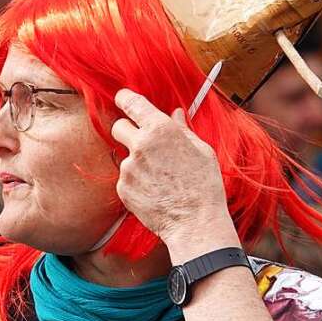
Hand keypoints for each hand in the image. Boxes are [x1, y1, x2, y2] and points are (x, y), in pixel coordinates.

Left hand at [110, 89, 232, 246]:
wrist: (194, 221)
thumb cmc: (204, 186)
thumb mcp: (201, 150)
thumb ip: (182, 129)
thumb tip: (175, 114)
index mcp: (160, 130)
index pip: (131, 103)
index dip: (125, 98)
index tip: (122, 99)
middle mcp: (139, 146)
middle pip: (117, 127)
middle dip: (127, 131)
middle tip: (142, 142)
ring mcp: (128, 168)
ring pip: (124, 156)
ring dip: (136, 162)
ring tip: (159, 178)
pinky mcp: (123, 188)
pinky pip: (125, 179)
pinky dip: (135, 182)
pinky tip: (154, 191)